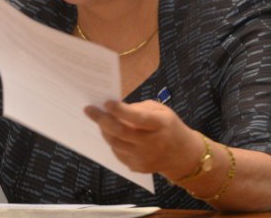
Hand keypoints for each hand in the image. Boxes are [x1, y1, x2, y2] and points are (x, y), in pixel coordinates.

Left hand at [84, 100, 201, 177]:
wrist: (182, 155)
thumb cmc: (168, 126)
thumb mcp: (160, 111)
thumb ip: (139, 109)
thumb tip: (114, 109)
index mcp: (160, 125)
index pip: (138, 118)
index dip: (121, 111)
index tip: (106, 102)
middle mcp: (153, 144)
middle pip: (122, 133)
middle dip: (102, 120)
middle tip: (89, 110)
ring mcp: (144, 158)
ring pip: (115, 144)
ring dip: (104, 130)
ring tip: (98, 119)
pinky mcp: (137, 167)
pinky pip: (118, 153)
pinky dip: (111, 141)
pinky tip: (110, 132)